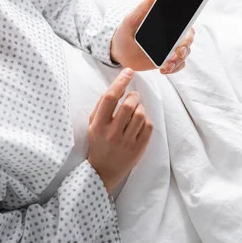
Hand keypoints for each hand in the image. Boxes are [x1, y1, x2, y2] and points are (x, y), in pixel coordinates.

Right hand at [87, 68, 152, 193]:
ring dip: (140, 107)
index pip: (109, 98)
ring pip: (140, 114)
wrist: (103, 170)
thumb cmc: (98, 142)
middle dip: (133, 96)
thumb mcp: (93, 124)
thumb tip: (118, 85)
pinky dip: (146, 119)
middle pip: (129, 105)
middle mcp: (112, 133)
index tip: (128, 72)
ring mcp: (126, 142)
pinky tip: (139, 122)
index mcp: (98, 125)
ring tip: (136, 110)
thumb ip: (103, 106)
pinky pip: (148, 126)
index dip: (120, 82)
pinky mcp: (139, 148)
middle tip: (133, 96)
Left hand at [110, 0, 195, 73]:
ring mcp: (170, 49)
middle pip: (188, 40)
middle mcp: (172, 35)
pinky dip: (174, 68)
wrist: (119, 51)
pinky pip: (178, 66)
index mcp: (166, 23)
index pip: (185, 23)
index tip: (185, 35)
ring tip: (166, 65)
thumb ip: (142, 8)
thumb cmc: (125, 32)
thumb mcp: (131, 20)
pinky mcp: (167, 61)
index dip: (189, 28)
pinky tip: (163, 70)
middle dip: (185, 48)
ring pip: (184, 54)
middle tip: (177, 53)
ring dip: (178, 61)